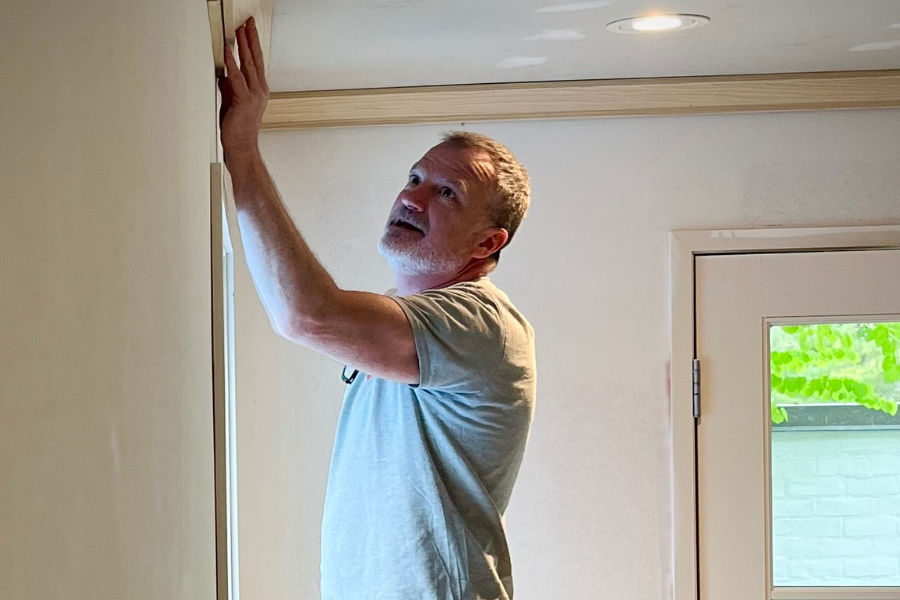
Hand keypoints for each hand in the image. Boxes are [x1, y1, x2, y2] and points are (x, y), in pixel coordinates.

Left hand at [218, 17, 268, 169]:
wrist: (242, 146)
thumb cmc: (238, 129)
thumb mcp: (232, 102)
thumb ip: (230, 87)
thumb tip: (224, 75)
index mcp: (259, 89)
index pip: (256, 61)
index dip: (252, 44)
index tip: (249, 29)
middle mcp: (260, 90)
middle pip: (255, 58)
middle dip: (250, 39)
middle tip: (248, 22)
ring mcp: (254, 95)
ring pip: (248, 64)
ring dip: (243, 46)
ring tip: (239, 31)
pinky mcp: (244, 100)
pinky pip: (237, 77)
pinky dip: (231, 62)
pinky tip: (227, 50)